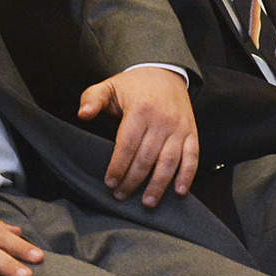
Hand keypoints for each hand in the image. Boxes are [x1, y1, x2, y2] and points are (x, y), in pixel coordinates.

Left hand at [78, 65, 198, 204]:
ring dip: (159, 185)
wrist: (165, 73)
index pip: (127, 145)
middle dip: (133, 181)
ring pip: (169, 162)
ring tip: (147, 202)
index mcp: (140, 110)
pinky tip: (179, 192)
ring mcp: (179, 128)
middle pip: (147, 158)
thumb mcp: (109, 86)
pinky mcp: (192, 133)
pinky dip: (187, 176)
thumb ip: (92, 99)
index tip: (110, 182)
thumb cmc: (133, 85)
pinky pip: (193, 158)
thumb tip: (83, 115)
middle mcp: (162, 121)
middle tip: (122, 196)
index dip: (118, 166)